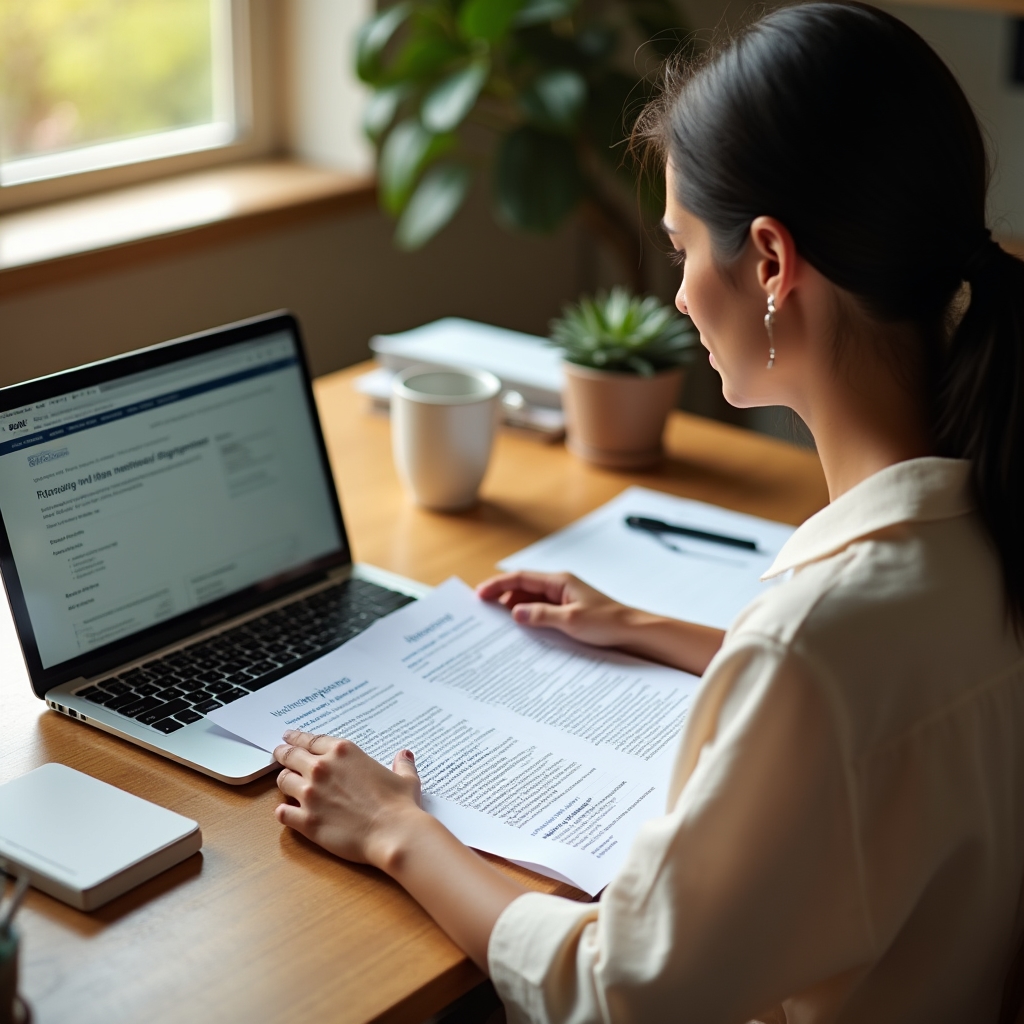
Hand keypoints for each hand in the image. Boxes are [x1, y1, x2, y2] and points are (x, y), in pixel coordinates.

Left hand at [275, 729, 527, 970]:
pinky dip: (284, 811)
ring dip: (284, 781)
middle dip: (283, 753)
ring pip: (283, 781)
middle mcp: (322, 768)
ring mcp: (311, 794)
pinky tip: (286, 812)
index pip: (311, 740)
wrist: (394, 833)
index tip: (290, 737)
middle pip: (291, 755)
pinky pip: (283, 812)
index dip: (298, 737)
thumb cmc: (400, 805)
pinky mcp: (306, 821)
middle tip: (279, 753)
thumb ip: (401, 764)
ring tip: (286, 783)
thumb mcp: (405, 778)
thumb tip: (404, 755)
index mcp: (343, 752)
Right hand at [476, 570, 632, 647]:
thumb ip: (540, 616)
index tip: (480, 594)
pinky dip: (530, 618)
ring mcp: (564, 599)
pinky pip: (543, 611)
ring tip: (499, 624)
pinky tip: (524, 631)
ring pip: (532, 601)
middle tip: (483, 612)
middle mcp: (560, 586)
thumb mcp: (571, 620)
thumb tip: (514, 613)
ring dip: (516, 610)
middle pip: (523, 588)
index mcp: (559, 581)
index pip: (521, 578)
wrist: (634, 631)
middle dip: (503, 598)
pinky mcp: (569, 612)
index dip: (498, 585)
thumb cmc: (608, 622)